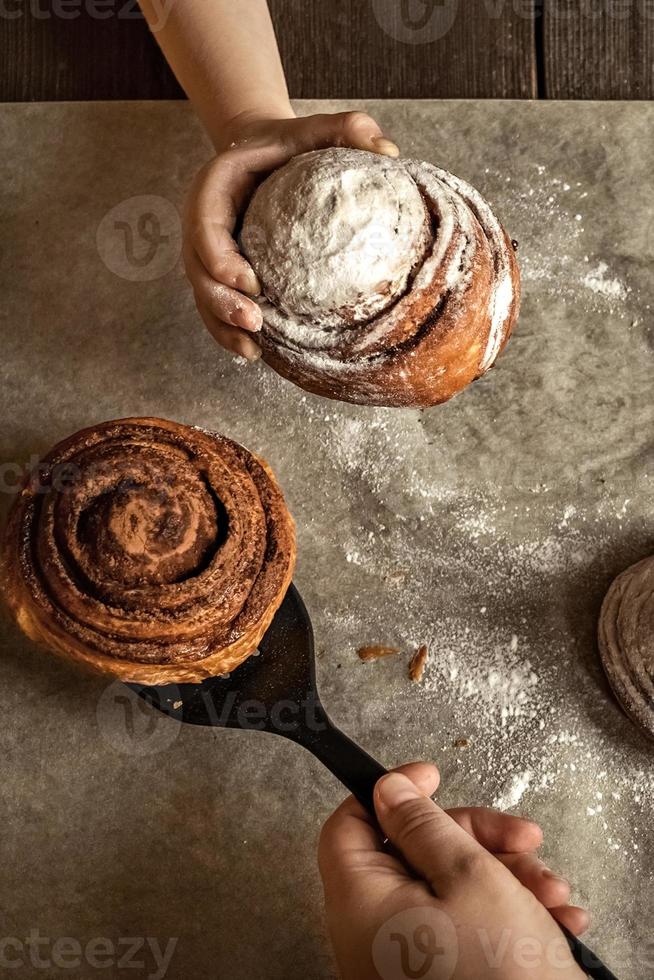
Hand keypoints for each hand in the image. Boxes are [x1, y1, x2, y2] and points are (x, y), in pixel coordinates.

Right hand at [183, 110, 398, 359]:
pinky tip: (255, 353)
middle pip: (199, 271)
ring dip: (223, 327)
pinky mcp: (220, 275)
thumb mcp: (315, 128)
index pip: (205, 226)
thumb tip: (389, 152)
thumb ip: (348, 128)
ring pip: (204, 297)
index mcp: (214, 189)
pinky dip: (229, 332)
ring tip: (252, 351)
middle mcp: (204, 226)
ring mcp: (208, 254)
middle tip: (254, 322)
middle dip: (221, 302)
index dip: (220, 258)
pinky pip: (217, 307)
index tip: (252, 282)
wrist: (262, 153)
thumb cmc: (290, 143)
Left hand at [319, 763, 587, 979]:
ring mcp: (407, 957)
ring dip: (506, 874)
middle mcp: (374, 931)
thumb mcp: (467, 876)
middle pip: (413, 851)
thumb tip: (389, 788)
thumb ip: (423, 824)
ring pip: (449, 884)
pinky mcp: (441, 975)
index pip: (350, 823)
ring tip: (550, 890)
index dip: (391, 791)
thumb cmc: (498, 977)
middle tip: (520, 839)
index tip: (431, 777)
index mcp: (361, 901)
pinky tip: (554, 918)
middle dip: (477, 838)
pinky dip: (510, 911)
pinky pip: (466, 923)